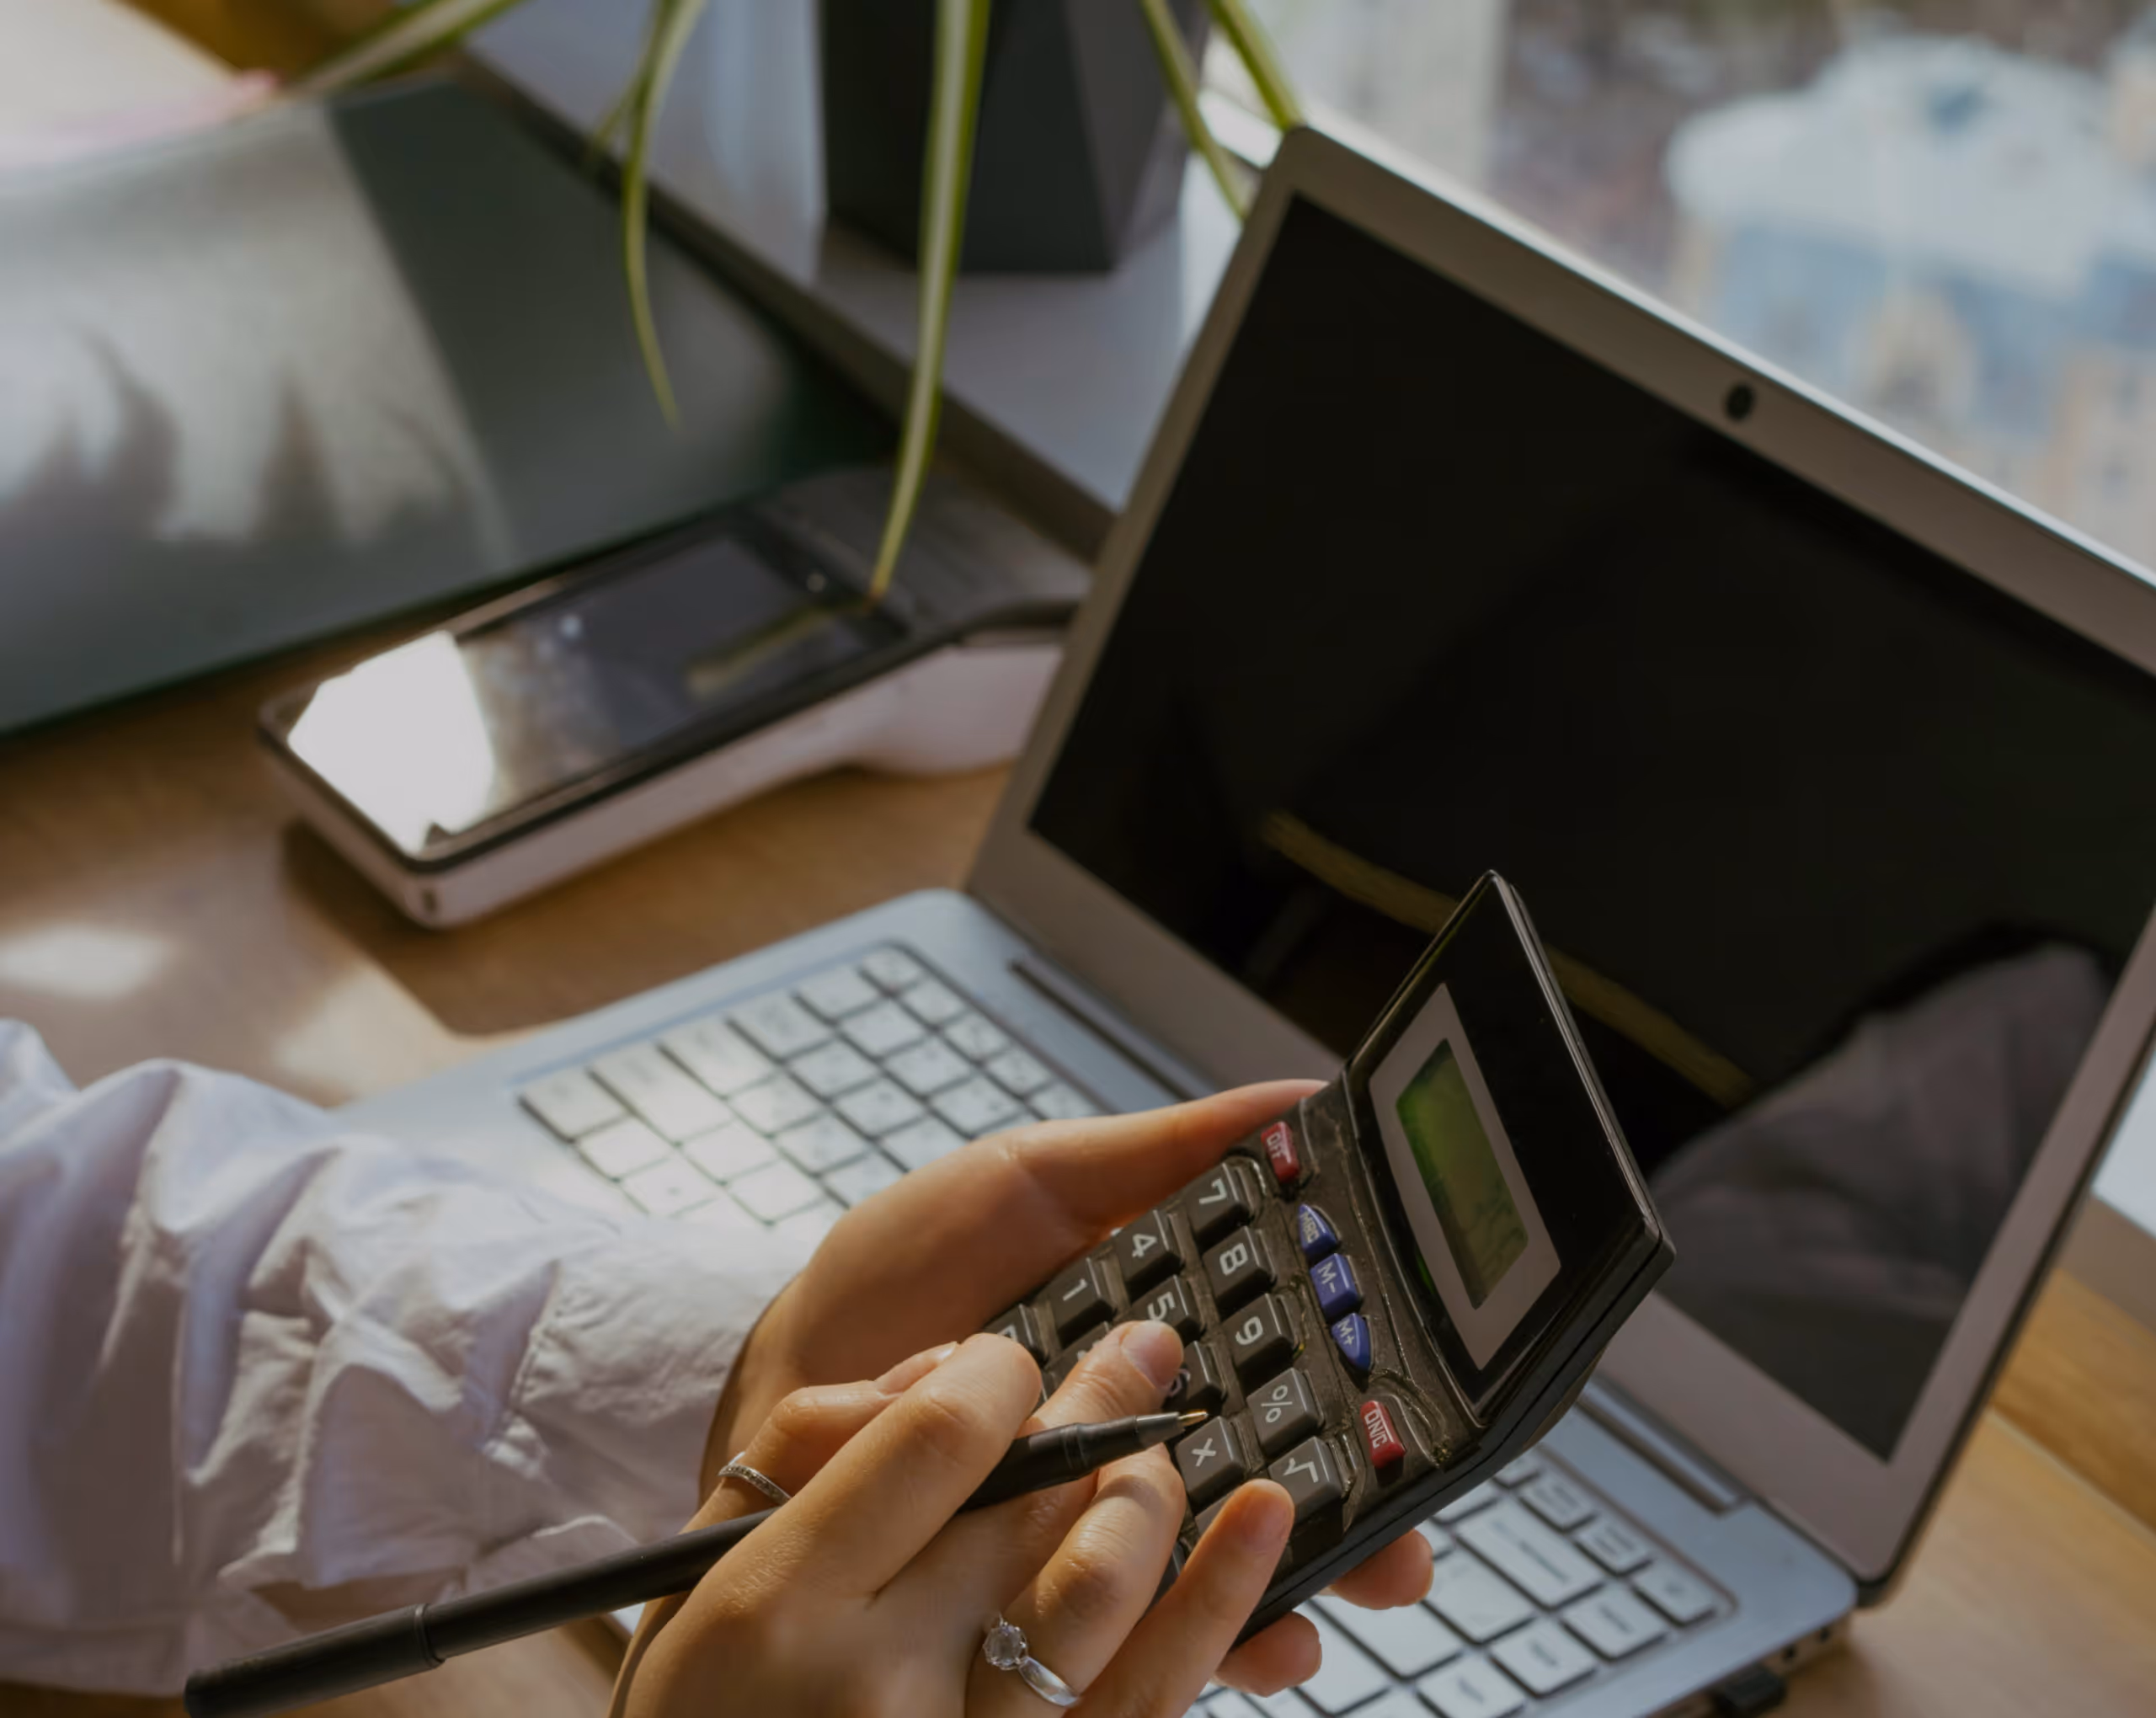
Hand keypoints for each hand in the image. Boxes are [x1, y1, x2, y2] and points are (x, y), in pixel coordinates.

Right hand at [628, 1328, 1306, 1716]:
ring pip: (1103, 1586)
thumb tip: (946, 1367)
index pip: (940, 1436)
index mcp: (783, 1603)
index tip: (1012, 1359)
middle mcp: (880, 1681)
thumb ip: (804, 1451)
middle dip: (1099, 1404)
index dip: (1001, 1371)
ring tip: (1165, 1443)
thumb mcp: (699, 1576)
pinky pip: (1155, 1697)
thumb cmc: (697, 1716)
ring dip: (1152, 1489)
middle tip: (1138, 1353)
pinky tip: (1260, 1519)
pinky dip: (1222, 1598)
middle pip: (1033, 1499)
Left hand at [703, 1085, 1432, 1692]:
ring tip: (1326, 1606)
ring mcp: (1082, 1527)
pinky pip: (1108, 1632)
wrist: (785, 1364)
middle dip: (1353, 1526)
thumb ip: (1158, 1154)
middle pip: (1272, 1494)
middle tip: (1405, 1544)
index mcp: (1159, 1355)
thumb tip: (1297, 1100)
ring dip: (1277, 1597)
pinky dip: (1167, 1646)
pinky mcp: (1020, 1594)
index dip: (1361, 1400)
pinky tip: (1230, 1641)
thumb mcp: (1033, 1182)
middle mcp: (1136, 1449)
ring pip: (1208, 1575)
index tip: (1418, 1413)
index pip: (1290, 1380)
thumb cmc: (906, 1273)